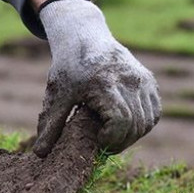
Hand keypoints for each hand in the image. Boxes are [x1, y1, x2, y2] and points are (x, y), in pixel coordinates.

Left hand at [32, 0, 160, 155]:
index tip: (97, 141)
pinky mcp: (149, 81)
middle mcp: (129, 80)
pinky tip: (124, 126)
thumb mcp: (56, 96)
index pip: (120, 121)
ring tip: (111, 137)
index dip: (111, 139)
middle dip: (119, 142)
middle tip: (102, 146)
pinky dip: (142, 125)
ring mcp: (142, 80)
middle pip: (135, 125)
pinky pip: (154, 112)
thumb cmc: (69, 68)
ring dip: (131, 136)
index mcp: (105, 84)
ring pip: (147, 121)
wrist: (85, 37)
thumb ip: (50, 126)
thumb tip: (39, 155)